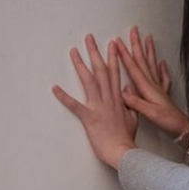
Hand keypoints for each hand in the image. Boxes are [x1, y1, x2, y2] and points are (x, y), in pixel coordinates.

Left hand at [52, 34, 138, 169]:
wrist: (123, 152)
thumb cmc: (126, 138)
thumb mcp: (133, 118)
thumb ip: (130, 103)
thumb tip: (128, 90)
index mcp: (118, 98)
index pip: (116, 72)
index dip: (113, 57)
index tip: (112, 44)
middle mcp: (108, 98)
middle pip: (101, 70)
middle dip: (95, 52)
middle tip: (89, 38)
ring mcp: (98, 107)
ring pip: (88, 81)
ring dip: (80, 65)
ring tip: (73, 52)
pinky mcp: (89, 117)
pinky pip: (74, 105)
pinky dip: (64, 96)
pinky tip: (55, 88)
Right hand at [115, 26, 188, 137]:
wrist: (182, 127)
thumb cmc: (166, 120)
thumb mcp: (149, 113)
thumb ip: (135, 102)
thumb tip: (122, 91)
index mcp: (147, 87)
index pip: (133, 67)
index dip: (124, 54)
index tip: (117, 42)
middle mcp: (153, 84)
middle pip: (142, 60)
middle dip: (136, 45)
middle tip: (134, 30)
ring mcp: (159, 87)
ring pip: (151, 64)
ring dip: (148, 51)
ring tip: (147, 38)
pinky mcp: (163, 93)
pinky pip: (162, 76)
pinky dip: (161, 67)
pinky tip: (161, 62)